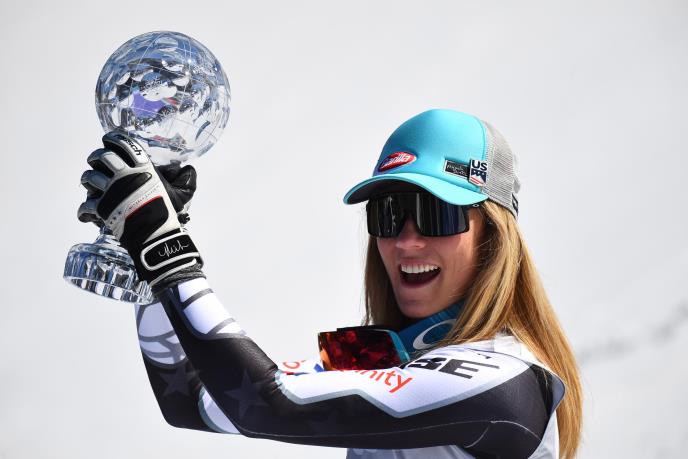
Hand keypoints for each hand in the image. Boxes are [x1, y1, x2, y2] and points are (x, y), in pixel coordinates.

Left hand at [78, 132, 202, 289]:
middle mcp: (123, 175)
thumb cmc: (167, 212)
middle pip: (101, 156)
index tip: (108, 139)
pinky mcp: (101, 207)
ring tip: (91, 187)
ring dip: (88, 181)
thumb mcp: (180, 193)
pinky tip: (87, 214)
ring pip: (89, 177)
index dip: (113, 139)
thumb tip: (189, 170)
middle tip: (97, 161)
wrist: (154, 233)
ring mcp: (110, 190)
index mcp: (141, 168)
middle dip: (96, 157)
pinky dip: (84, 211)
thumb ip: (185, 180)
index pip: (124, 144)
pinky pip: (85, 205)